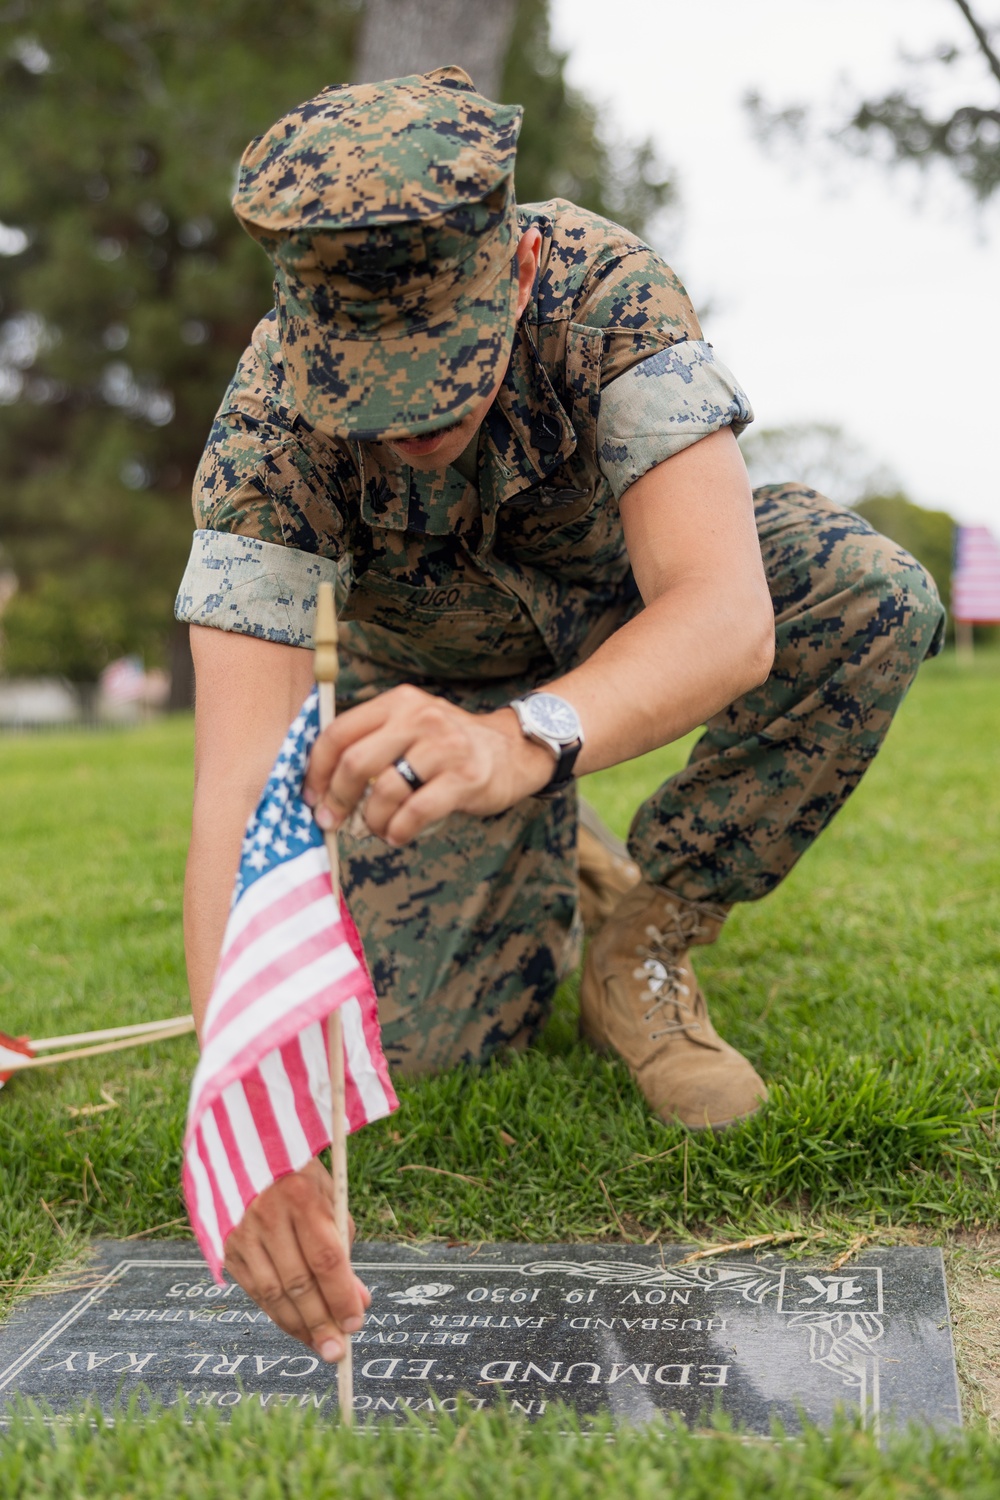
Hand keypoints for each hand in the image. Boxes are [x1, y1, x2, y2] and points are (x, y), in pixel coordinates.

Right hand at [223, 1157, 369, 1359]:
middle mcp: (267, 1215)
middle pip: (298, 1282)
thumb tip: (357, 1301)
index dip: (341, 1295)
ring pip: (272, 1293)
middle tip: (338, 1352)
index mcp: (301, 1195)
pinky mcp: (224, 1245)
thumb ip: (343, 1246)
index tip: (355, 1324)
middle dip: (321, 1322)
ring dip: (298, 1327)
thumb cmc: (298, 1175)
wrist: (243, 1147)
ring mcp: (242, 1232)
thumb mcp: (329, 1195)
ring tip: (319, 1347)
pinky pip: (253, 1290)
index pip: (326, 1258)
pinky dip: (275, 1313)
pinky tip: (295, 1327)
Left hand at [303, 685, 554, 845]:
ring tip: (378, 828)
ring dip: (372, 820)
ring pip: (384, 791)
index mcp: (398, 702)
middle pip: (355, 762)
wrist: (513, 751)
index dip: (317, 769)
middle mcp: (419, 717)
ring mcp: (444, 747)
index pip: (339, 732)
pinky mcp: (465, 778)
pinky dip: (399, 830)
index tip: (312, 796)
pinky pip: (416, 812)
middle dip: (336, 798)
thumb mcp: (412, 726)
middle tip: (332, 821)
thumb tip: (323, 786)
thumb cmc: (449, 746)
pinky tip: (398, 835)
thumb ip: (373, 743)